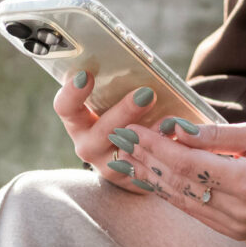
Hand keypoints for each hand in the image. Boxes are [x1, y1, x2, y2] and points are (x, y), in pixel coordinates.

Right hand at [51, 71, 170, 191]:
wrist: (131, 153)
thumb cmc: (122, 113)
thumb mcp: (112, 99)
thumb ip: (116, 86)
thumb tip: (136, 66)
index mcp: (78, 121)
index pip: (65, 107)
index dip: (72, 92)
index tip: (87, 75)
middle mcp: (88, 146)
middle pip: (100, 132)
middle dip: (124, 112)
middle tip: (147, 93)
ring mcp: (109, 166)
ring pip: (127, 153)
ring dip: (150, 135)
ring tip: (170, 120)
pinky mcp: (132, 180)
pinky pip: (149, 167)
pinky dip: (164, 151)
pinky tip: (180, 137)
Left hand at [114, 120, 245, 239]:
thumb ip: (216, 135)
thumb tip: (175, 129)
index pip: (185, 164)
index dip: (153, 146)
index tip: (130, 128)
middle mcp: (239, 211)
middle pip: (178, 185)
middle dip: (144, 162)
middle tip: (116, 141)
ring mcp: (238, 226)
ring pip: (183, 201)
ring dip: (152, 179)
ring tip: (125, 159)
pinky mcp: (239, 231)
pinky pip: (197, 212)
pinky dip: (173, 193)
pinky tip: (154, 179)